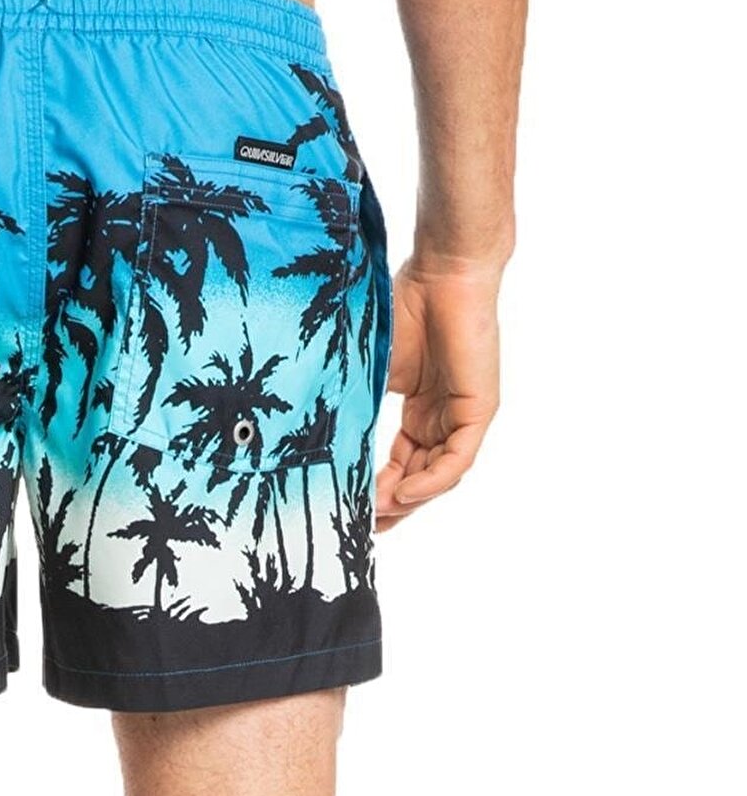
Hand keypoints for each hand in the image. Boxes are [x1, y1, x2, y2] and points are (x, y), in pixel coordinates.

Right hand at [376, 257, 502, 530]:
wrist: (443, 269)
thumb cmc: (405, 304)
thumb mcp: (371, 370)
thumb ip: (355, 409)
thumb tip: (318, 445)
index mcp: (421, 409)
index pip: (402, 463)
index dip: (378, 489)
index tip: (350, 509)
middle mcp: (443, 417)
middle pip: (419, 477)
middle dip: (391, 505)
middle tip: (362, 526)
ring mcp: (462, 416)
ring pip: (436, 476)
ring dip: (407, 500)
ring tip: (376, 513)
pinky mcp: (477, 411)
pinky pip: (454, 463)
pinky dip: (428, 483)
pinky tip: (401, 495)